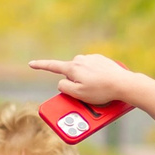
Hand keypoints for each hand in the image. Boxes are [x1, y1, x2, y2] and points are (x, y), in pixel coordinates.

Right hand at [30, 54, 154, 118]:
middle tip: (85, 95)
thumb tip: (61, 83)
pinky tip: (104, 86)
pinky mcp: (103, 61)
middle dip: (74, 84)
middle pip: (70, 73)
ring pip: (83, 73)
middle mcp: (81, 60)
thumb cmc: (101, 91)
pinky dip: (96, 79)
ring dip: (87, 82)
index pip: (52, 66)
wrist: (123, 84)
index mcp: (73, 67)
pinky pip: (94, 71)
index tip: (31, 64)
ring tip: (98, 92)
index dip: (40, 66)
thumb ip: (64, 88)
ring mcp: (92, 59)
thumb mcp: (78, 95)